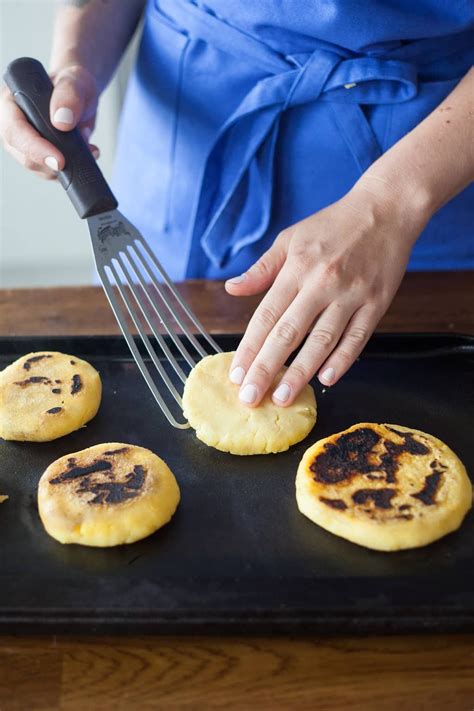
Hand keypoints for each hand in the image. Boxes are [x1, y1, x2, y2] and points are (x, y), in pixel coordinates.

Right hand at [1, 64, 98, 179]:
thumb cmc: (73, 84)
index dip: (35, 149)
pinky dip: (72, 170)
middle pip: (25, 156)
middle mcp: (14, 126)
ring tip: (89, 148)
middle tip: (80, 158)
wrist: (81, 96)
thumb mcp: (75, 81)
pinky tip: (87, 154)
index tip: (59, 160)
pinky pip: (54, 172)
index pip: (15, 131)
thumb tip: (62, 121)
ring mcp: (26, 145)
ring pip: (40, 169)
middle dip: (53, 164)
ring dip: (66, 168)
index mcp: (11, 102)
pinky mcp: (41, 157)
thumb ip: (69, 95)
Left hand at [225, 181, 428, 406]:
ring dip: (301, 372)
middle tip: (251, 398)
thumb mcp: (290, 238)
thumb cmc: (333, 225)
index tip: (236, 374)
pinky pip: (358, 337)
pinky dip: (343, 359)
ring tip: (283, 397)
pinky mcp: (377, 303)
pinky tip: (327, 379)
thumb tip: (232, 289)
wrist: (386, 210)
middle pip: (288, 333)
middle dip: (266, 369)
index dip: (249, 348)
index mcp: (297, 268)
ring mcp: (351, 295)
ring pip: (322, 340)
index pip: (266, 316)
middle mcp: (322, 283)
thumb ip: (262, 269)